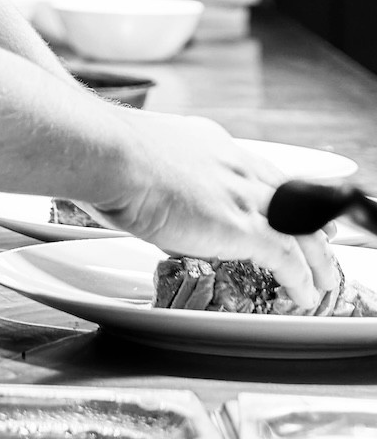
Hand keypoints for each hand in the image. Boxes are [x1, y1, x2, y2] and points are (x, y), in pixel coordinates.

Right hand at [87, 110, 334, 310]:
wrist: (111, 154)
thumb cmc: (109, 155)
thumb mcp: (143, 156)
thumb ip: (160, 178)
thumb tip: (152, 199)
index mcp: (210, 144)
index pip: (257, 169)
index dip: (278, 189)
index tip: (287, 200)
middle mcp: (233, 164)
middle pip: (288, 194)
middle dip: (311, 220)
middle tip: (328, 237)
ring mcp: (240, 193)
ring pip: (297, 227)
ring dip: (316, 256)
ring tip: (325, 278)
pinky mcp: (240, 226)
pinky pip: (285, 257)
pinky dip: (300, 277)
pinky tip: (305, 293)